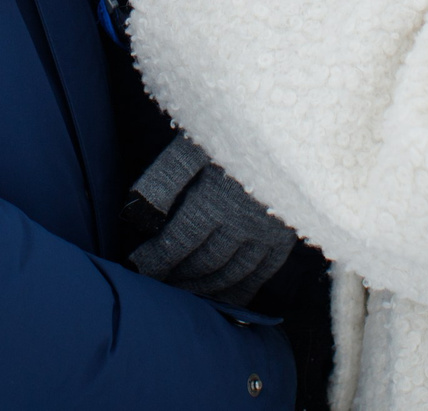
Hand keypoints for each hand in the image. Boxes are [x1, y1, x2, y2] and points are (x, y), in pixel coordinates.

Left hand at [124, 133, 301, 303]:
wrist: (293, 128)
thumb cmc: (235, 130)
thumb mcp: (193, 145)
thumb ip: (164, 180)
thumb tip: (134, 214)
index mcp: (212, 202)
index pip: (175, 244)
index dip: (153, 260)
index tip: (135, 266)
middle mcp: (239, 225)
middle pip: (200, 265)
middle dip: (174, 278)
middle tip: (155, 285)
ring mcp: (264, 235)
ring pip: (228, 276)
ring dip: (201, 289)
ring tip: (181, 291)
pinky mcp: (284, 238)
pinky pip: (259, 276)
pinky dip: (239, 292)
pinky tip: (222, 297)